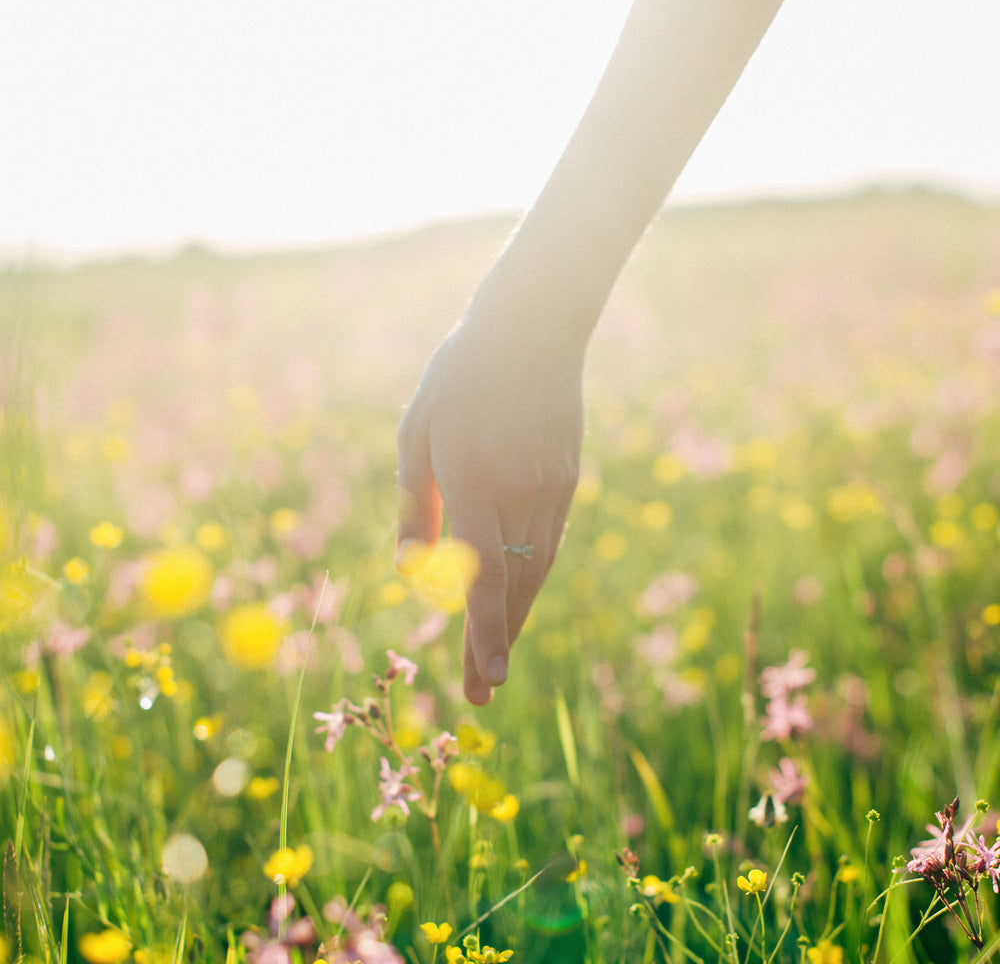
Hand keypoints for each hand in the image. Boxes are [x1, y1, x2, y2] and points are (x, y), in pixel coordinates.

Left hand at [397, 310, 583, 703]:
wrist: (533, 327)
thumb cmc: (460, 376)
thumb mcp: (417, 431)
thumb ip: (414, 504)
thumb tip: (412, 569)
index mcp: (474, 479)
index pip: (484, 575)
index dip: (484, 634)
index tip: (486, 683)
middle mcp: (520, 492)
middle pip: (515, 588)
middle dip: (494, 645)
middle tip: (479, 695)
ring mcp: (553, 487)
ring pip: (537, 571)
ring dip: (515, 620)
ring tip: (493, 660)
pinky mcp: (568, 479)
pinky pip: (548, 542)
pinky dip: (530, 579)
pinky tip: (517, 599)